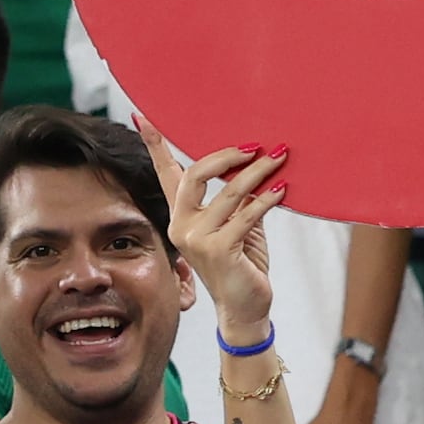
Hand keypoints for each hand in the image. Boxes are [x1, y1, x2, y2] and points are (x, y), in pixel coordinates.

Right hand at [164, 140, 284, 341]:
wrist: (246, 308)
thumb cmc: (243, 264)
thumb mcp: (239, 224)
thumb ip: (237, 198)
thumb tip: (255, 163)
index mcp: (181, 216)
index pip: (165, 174)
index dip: (154, 144)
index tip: (141, 116)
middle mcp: (182, 226)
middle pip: (195, 174)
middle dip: (227, 155)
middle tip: (256, 147)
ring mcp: (197, 239)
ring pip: (229, 192)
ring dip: (258, 172)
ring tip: (279, 159)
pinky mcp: (219, 250)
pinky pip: (246, 214)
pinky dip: (267, 199)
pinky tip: (281, 189)